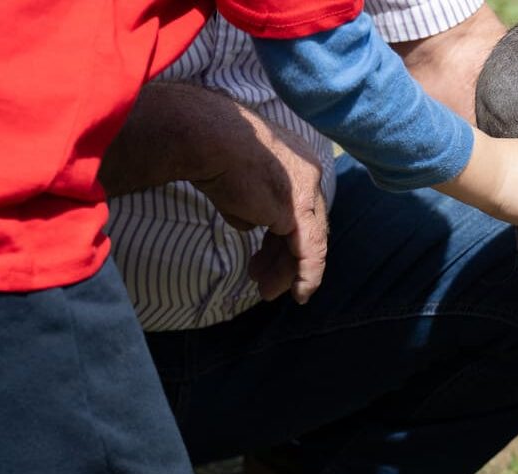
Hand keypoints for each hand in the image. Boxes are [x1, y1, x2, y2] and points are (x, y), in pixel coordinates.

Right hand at [191, 128, 328, 303]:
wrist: (206, 137)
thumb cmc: (209, 150)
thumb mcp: (233, 180)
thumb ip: (246, 203)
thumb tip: (248, 223)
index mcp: (295, 161)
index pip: (299, 206)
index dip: (285, 234)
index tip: (270, 253)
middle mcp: (308, 174)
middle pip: (306, 226)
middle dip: (285, 256)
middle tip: (264, 278)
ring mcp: (306, 192)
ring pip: (306, 242)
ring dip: (287, 271)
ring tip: (266, 290)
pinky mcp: (298, 211)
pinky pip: (310, 252)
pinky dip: (306, 275)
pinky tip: (299, 293)